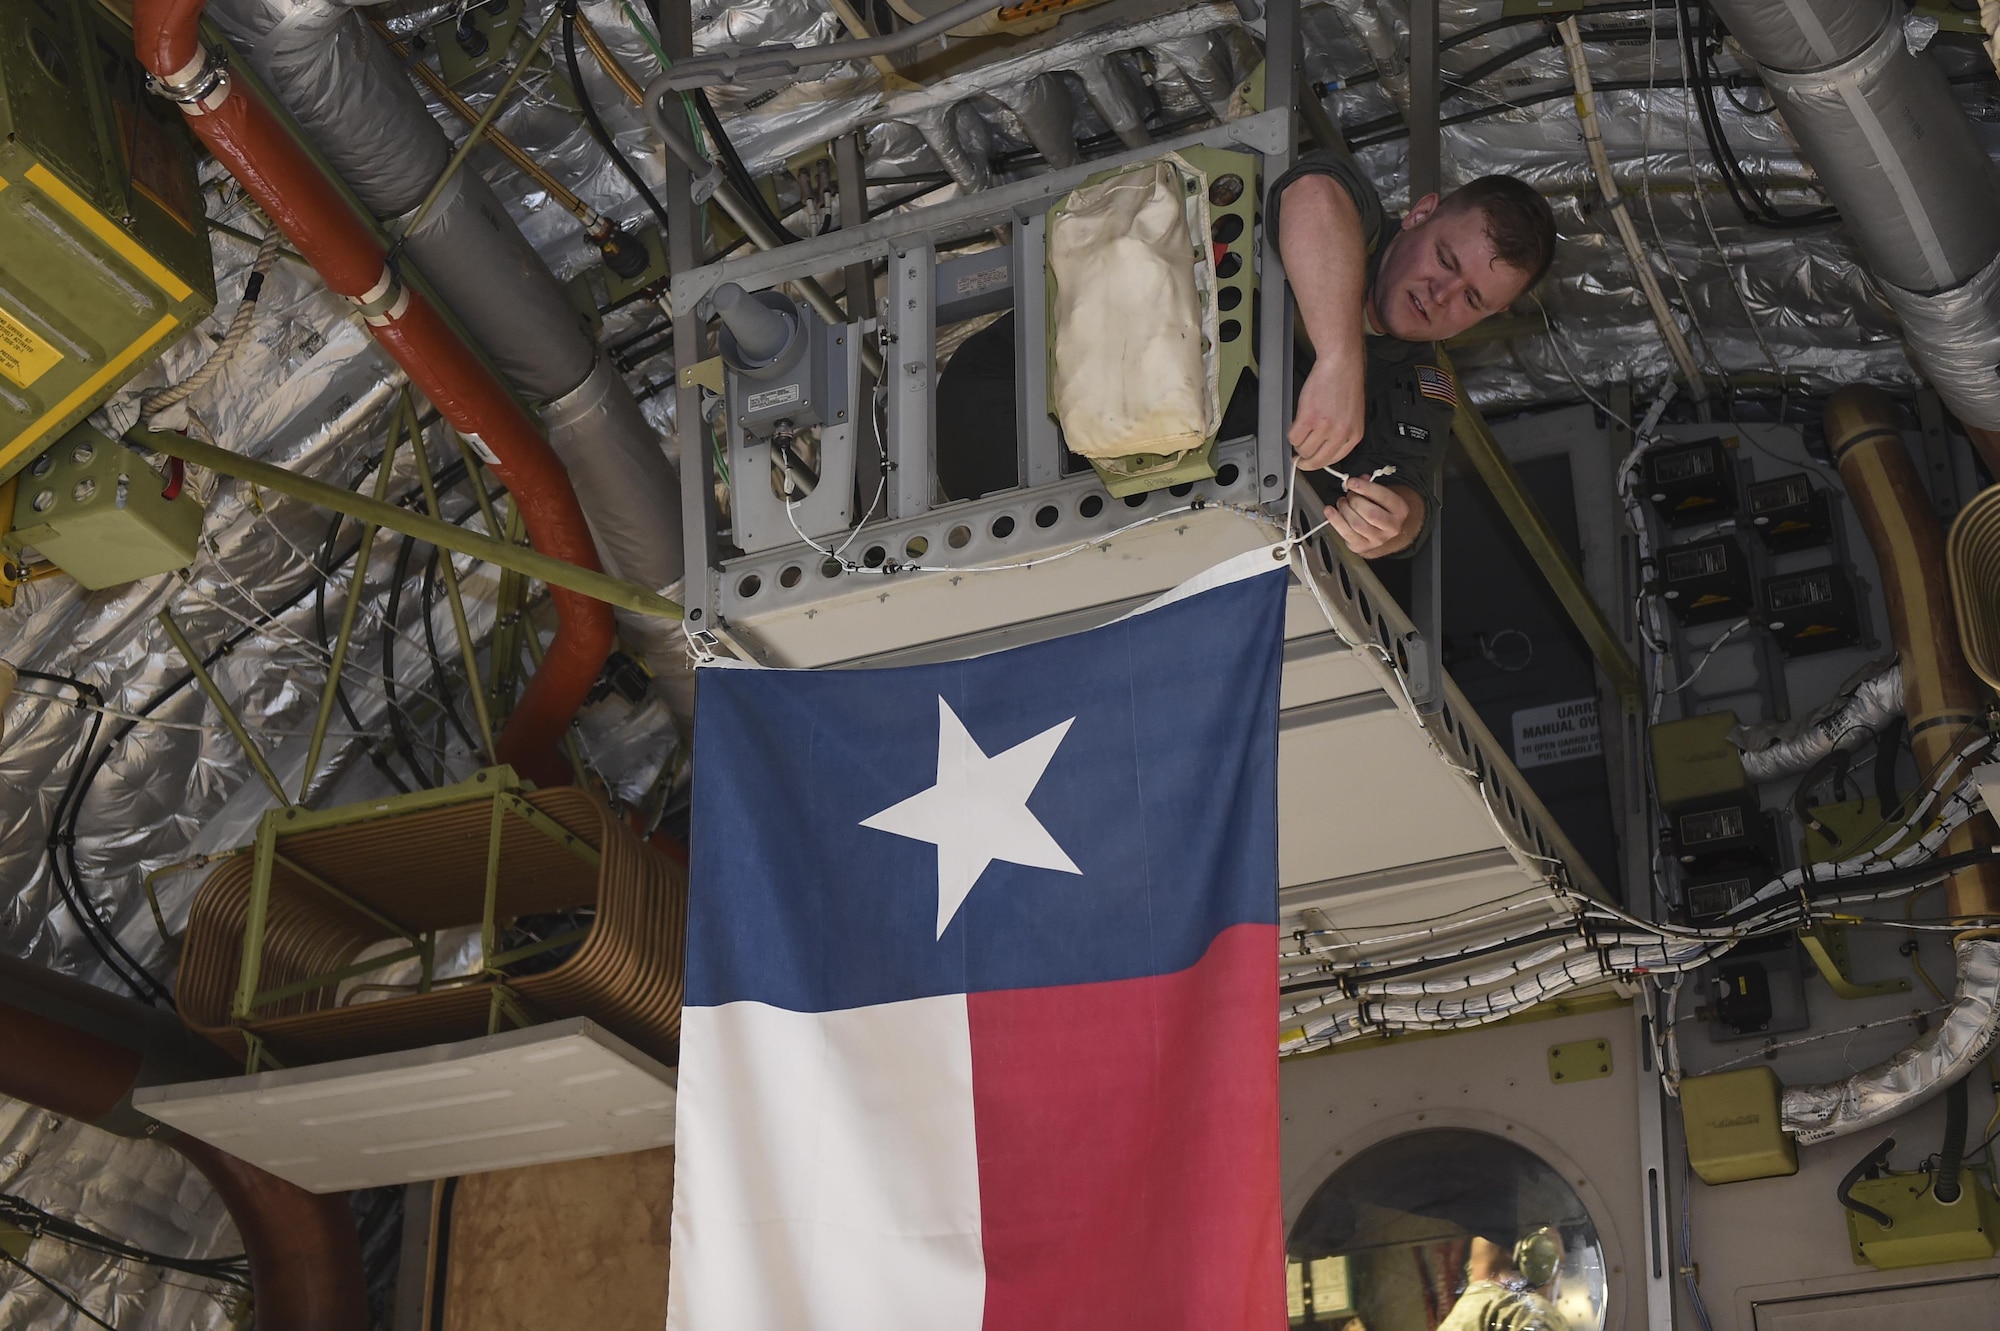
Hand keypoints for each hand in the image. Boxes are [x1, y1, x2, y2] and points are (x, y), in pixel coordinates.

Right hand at [1289, 355, 1365, 470]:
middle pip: (1316, 461)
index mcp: (1354, 435)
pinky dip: (1291, 434)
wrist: (1341, 364)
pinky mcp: (1308, 418)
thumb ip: (1341, 433)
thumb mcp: (1352, 415)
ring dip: (1298, 444)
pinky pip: (1293, 437)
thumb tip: (1323, 448)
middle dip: (1304, 461)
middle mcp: (1340, 434)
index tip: (1310, 461)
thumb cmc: (1346, 384)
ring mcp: (1324, 427)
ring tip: (1300, 432)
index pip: (1333, 460)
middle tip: (1297, 458)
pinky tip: (1296, 425)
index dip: (1318, 462)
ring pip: (1303, 450)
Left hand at [1325, 476, 1421, 557]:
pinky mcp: (1362, 546)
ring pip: (1357, 524)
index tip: (1351, 482)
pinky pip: (1346, 533)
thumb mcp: (1380, 495)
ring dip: (1344, 509)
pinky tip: (1330, 511)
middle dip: (1354, 500)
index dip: (1365, 488)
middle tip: (1349, 495)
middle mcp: (1392, 527)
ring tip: (1342, 503)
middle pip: (1370, 513)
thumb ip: (1368, 486)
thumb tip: (1355, 481)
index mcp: (1400, 510)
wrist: (1381, 531)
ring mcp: (1377, 539)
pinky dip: (1335, 520)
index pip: (1384, 497)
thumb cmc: (1379, 508)